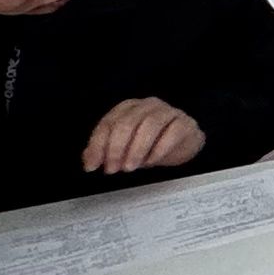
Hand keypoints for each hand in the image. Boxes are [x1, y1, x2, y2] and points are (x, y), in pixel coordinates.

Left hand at [83, 98, 208, 173]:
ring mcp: (168, 111)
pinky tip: (151, 162)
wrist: (184, 144)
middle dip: (116, 148)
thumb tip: (88, 161)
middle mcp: (147, 105)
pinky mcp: (185, 123)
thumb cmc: (150, 145)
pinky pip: (172, 133)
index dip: (98, 145)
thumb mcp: (124, 149)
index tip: (93, 166)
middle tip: (113, 169)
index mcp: (128, 107)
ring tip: (130, 168)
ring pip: (149, 125)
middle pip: (127, 123)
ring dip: (136, 149)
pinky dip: (159, 149)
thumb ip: (105, 151)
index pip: (108, 122)